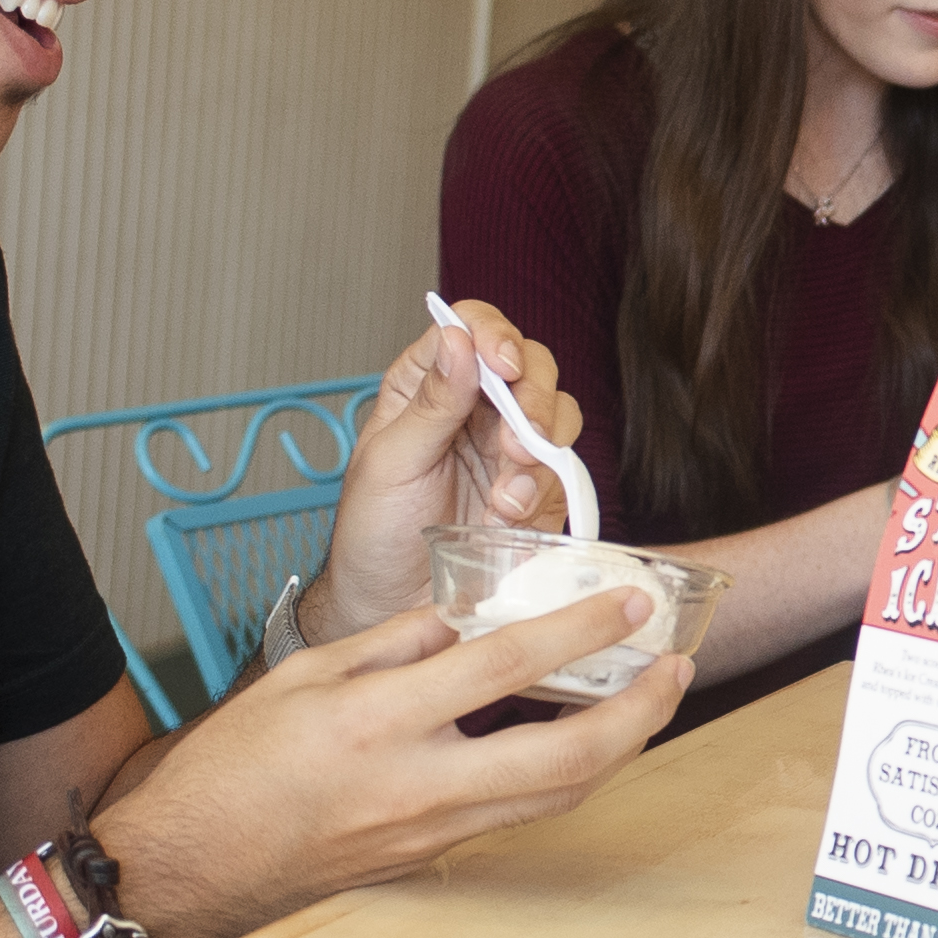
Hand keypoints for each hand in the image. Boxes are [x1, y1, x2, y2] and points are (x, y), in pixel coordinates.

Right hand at [92, 589, 686, 937]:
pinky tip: (585, 739)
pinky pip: (520, 812)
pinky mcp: (432, 858)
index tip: (630, 601)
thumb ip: (393, 643)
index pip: (503, 666)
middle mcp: (417, 783)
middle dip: (639, 710)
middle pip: (565, 755)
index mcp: (378, 721)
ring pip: (558, 796)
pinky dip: (566, 774)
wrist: (187, 868)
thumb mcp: (303, 678)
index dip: (579, 629)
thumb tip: (461, 622)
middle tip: (675, 663)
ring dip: (620, 748)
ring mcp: (431, 831)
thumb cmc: (231, 768)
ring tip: (651, 699)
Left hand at [315, 301, 585, 633]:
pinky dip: (544, 488)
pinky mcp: (537, 490)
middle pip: (529, 365)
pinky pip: (563, 471)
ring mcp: (508, 448)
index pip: (470, 329)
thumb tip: (458, 342)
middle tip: (515, 439)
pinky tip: (509, 513)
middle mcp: (473, 409)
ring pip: (557, 414)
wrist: (393, 608)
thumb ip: (429, 403)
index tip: (501, 365)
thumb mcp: (389, 464)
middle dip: (531, 398)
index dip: (493, 336)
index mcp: (426, 385)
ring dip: (540, 447)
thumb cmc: (375, 536)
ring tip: (506, 490)